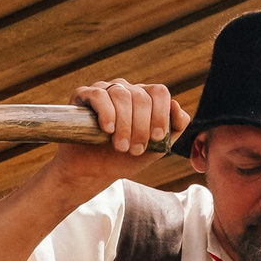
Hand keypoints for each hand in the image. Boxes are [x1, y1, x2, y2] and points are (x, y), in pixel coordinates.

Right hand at [49, 80, 191, 189]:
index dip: (161, 114)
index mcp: (144, 97)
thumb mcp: (156, 148)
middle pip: (141, 96)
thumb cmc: (124, 158)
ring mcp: (104, 90)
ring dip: (124, 124)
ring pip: (121, 95)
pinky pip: (99, 95)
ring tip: (120, 146)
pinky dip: (106, 112)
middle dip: (141, 127)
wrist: (92, 172)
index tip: (156, 138)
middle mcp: (125, 89)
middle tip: (135, 150)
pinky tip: (107, 129)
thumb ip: (174, 129)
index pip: (159, 92)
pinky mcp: (83, 95)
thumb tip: (177, 106)